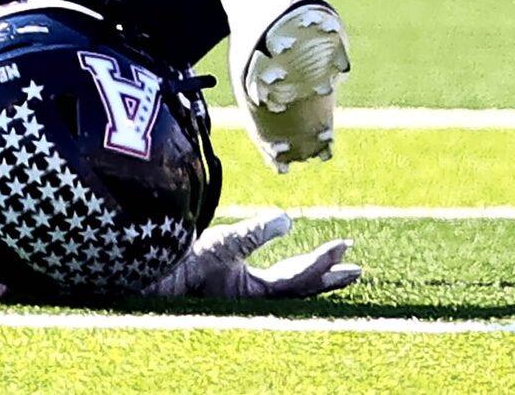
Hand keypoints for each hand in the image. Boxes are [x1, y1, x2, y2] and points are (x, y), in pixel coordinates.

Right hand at [148, 212, 359, 300]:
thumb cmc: (185, 262)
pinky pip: (276, 282)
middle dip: (328, 275)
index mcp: (257, 291)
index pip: (300, 276)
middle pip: (302, 286)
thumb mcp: (219, 245)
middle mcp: (258, 296)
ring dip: (315, 274)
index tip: (347, 246)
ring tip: (337, 267)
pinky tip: (297, 267)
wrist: (157, 278)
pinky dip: (293, 273)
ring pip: (291, 285)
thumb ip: (252, 234)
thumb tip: (287, 219)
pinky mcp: (238, 286)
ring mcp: (249, 293)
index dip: (324, 261)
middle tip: (357, 267)